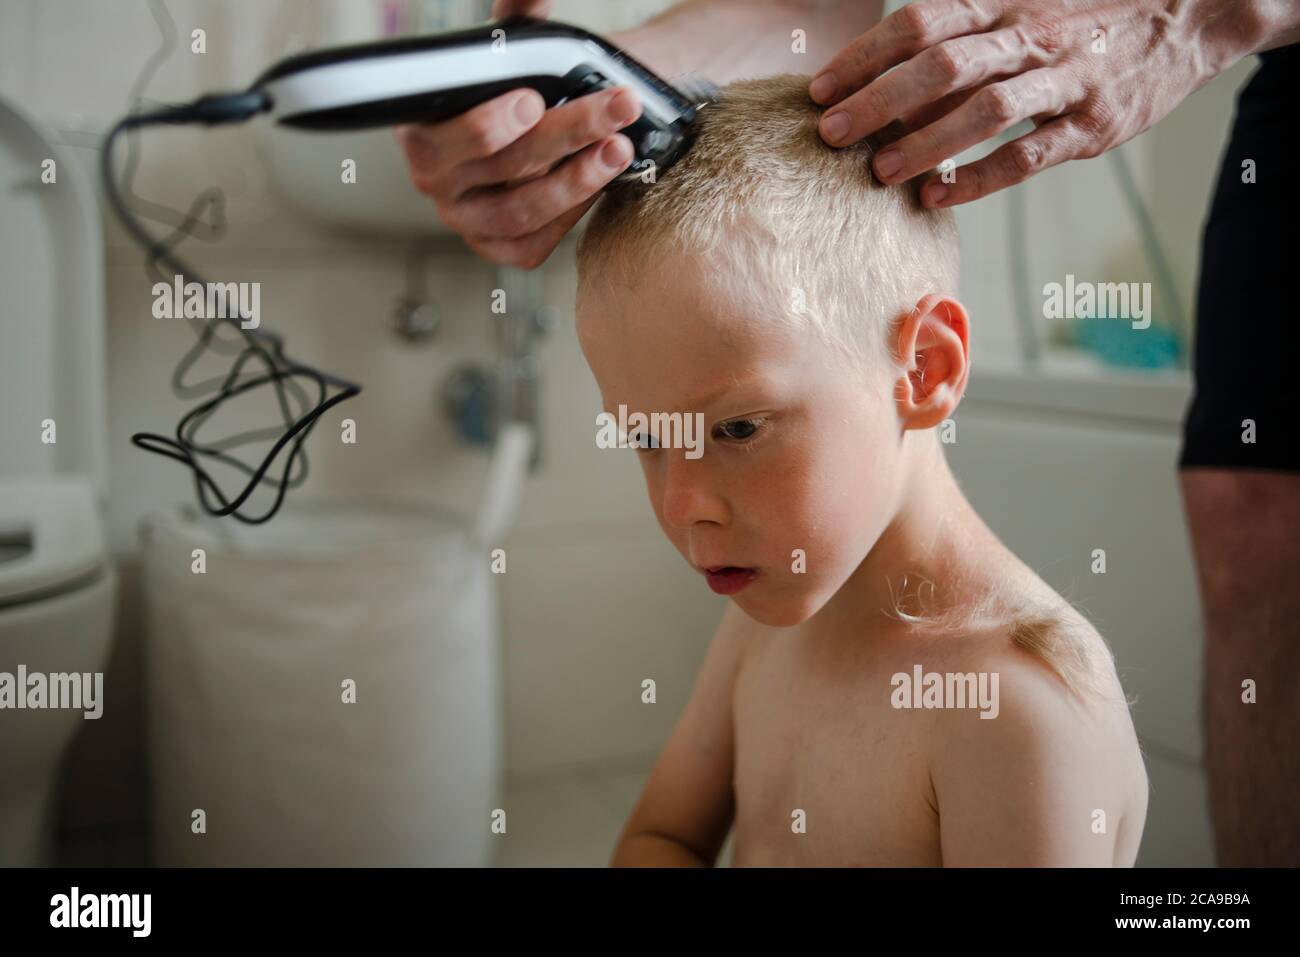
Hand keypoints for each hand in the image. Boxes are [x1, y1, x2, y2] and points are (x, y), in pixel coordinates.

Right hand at [393, 0, 640, 266]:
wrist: (521, 132)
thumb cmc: (508, 88)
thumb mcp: (509, 50)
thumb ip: (519, 16)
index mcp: (422, 130)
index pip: (451, 136)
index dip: (491, 123)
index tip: (534, 98)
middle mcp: (436, 181)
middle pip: (502, 167)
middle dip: (566, 133)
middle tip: (616, 108)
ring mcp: (464, 220)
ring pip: (520, 213)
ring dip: (576, 181)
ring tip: (619, 149)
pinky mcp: (495, 247)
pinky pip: (531, 245)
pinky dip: (568, 217)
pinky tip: (597, 185)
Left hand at [809, 0, 1253, 207]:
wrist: (1187, 13)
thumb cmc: (1081, 18)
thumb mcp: (1020, 4)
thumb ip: (960, 31)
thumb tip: (883, 71)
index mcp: (1002, 2)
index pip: (919, 22)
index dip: (865, 56)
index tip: (821, 89)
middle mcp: (1029, 34)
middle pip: (942, 63)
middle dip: (879, 100)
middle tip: (832, 133)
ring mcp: (1064, 78)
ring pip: (985, 109)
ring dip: (926, 143)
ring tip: (879, 171)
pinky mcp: (1093, 123)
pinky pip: (1029, 153)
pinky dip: (980, 178)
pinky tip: (939, 198)